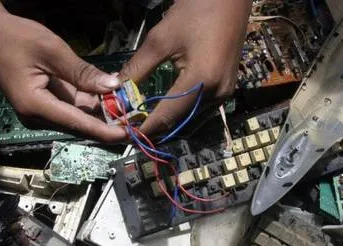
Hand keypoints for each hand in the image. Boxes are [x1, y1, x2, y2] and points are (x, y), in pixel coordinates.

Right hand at [0, 0, 126, 142]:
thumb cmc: (14, 37)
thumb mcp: (52, 51)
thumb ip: (82, 72)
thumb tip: (111, 87)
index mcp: (34, 105)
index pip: (77, 123)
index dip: (104, 130)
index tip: (127, 134)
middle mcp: (35, 114)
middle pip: (77, 122)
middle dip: (105, 119)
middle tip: (133, 114)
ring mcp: (37, 110)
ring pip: (75, 114)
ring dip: (98, 108)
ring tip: (125, 101)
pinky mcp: (40, 101)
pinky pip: (67, 104)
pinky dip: (86, 99)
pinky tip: (106, 92)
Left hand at [120, 0, 251, 135]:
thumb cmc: (196, 10)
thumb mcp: (161, 39)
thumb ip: (138, 68)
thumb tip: (116, 90)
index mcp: (202, 81)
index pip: (168, 116)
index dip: (146, 128)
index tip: (126, 136)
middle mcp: (216, 94)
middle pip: (181, 125)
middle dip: (157, 131)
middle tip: (133, 133)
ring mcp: (224, 94)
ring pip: (193, 122)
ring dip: (170, 127)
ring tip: (146, 126)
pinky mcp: (226, 90)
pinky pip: (202, 113)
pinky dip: (183, 118)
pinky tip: (167, 115)